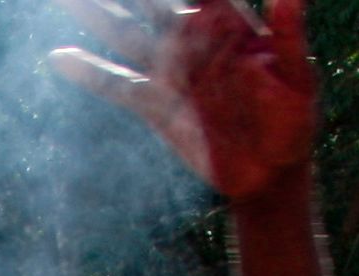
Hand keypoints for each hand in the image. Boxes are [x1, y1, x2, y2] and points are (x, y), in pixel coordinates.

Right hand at [50, 0, 319, 206]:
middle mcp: (192, 40)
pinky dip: (88, 72)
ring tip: (66, 0)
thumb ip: (289, 35)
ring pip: (124, 34)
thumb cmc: (294, 122)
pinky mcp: (153, 104)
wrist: (269, 175)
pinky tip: (59, 58)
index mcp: (228, 24)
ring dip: (96, 15)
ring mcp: (169, 71)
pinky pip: (116, 84)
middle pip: (151, 3)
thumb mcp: (299, 78)